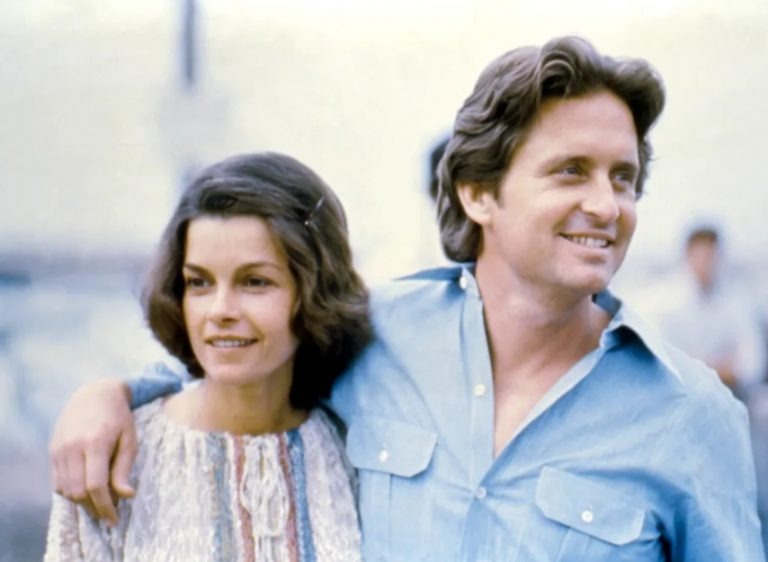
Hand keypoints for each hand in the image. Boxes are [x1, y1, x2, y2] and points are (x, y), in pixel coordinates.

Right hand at [49, 377, 136, 524]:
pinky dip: (71, 492)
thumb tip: (127, 495)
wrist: (94, 395)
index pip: (95, 485)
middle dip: (94, 507)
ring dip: (81, 502)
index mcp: (95, 443)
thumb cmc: (119, 418)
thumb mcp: (130, 440)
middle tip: (109, 514)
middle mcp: (72, 447)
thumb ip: (124, 469)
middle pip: (78, 491)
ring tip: (100, 503)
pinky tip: (86, 491)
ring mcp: (59, 449)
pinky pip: (57, 481)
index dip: (105, 506)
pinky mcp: (52, 451)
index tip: (115, 519)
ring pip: (65, 490)